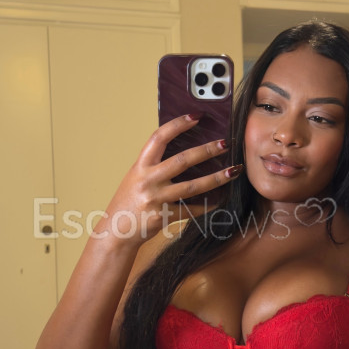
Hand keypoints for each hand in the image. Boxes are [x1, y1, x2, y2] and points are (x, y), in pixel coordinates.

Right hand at [95, 115, 242, 243]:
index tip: (196, 116)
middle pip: (181, 160)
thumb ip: (155, 166)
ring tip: (233, 171)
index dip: (177, 125)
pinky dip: (206, 206)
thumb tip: (187, 152)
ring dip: (215, 178)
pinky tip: (220, 201)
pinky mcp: (163, 216)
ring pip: (191, 186)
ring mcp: (155, 199)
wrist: (115, 232)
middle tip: (225, 144)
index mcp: (140, 166)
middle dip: (206, 150)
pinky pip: (190, 210)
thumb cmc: (129, 203)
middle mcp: (147, 180)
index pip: (159, 137)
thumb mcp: (136, 178)